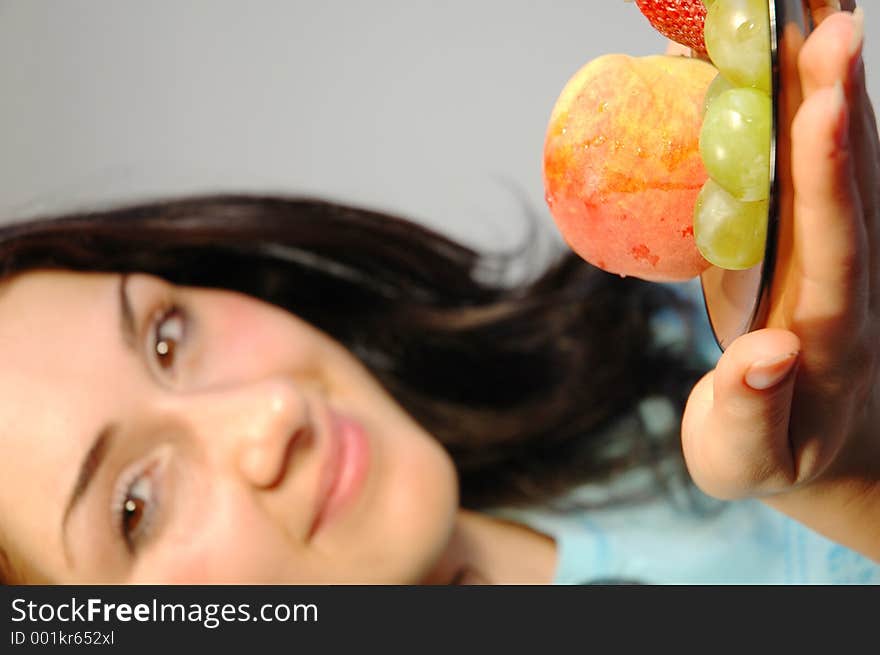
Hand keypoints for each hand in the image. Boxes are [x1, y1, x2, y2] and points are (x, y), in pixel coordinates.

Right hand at [682, 2, 879, 560]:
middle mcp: (840, 270)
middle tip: (823, 11)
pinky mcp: (802, 237)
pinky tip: (771, 60)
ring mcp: (825, 247)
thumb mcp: (748, 457)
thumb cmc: (773, 456)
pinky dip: (791, 105)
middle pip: (846, 172)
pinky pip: (799, 161)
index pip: (835, 238)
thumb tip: (767, 354)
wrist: (820, 446)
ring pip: (833, 153)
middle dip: (836, 91)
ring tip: (806, 7)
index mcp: (828, 322)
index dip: (825, 172)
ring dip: (823, 78)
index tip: (820, 101)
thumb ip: (753, 410)